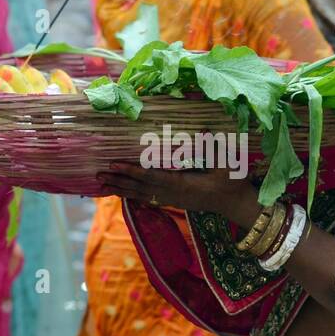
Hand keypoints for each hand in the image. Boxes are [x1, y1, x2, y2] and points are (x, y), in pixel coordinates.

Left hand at [97, 162, 262, 227]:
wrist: (236, 205)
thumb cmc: (233, 182)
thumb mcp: (226, 164)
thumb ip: (213, 148)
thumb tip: (203, 130)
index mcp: (183, 185)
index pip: (152, 177)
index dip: (132, 171)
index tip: (115, 164)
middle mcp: (173, 194)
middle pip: (140, 188)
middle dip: (119, 180)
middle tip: (98, 174)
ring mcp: (173, 200)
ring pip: (141, 195)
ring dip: (121, 190)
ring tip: (101, 185)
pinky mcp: (174, 201)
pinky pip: (148, 198)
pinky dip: (132, 195)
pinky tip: (120, 193)